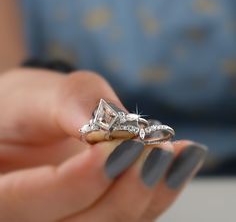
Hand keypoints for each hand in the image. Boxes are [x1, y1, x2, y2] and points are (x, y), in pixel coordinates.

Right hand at [0, 68, 206, 221]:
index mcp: (0, 192)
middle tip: (157, 149)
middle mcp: (31, 217)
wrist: (36, 117)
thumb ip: (72, 104)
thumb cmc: (28, 104)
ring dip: (151, 194)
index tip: (124, 146)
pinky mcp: (98, 210)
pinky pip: (131, 216)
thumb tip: (117, 126)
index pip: (25, 203)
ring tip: (179, 154)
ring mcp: (67, 218)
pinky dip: (159, 193)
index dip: (79, 181)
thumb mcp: (38, 95)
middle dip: (124, 192)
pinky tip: (180, 162)